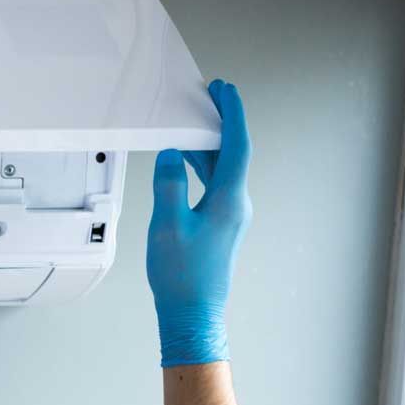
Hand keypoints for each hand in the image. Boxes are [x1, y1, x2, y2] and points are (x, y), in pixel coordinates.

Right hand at [146, 79, 251, 367]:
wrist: (192, 313)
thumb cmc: (182, 276)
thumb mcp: (167, 225)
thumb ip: (169, 184)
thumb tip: (172, 155)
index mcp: (230, 200)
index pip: (236, 145)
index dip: (232, 114)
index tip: (224, 91)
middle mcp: (236, 204)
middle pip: (232, 153)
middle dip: (220, 124)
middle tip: (208, 99)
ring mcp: (230, 215)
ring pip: (222, 169)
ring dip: (208, 146)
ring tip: (192, 126)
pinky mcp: (219, 225)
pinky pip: (215, 184)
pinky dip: (203, 166)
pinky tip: (186, 163)